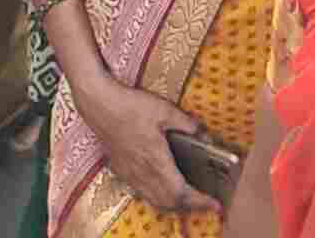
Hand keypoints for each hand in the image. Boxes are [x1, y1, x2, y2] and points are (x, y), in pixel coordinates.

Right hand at [72, 72, 205, 215]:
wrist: (100, 106)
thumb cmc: (131, 106)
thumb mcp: (165, 110)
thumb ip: (188, 124)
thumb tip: (205, 134)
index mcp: (155, 160)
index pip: (180, 193)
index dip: (199, 202)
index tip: (215, 204)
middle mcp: (142, 172)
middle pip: (169, 203)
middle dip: (191, 207)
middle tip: (207, 203)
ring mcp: (130, 174)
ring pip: (154, 201)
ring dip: (174, 205)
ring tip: (190, 200)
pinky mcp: (122, 170)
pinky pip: (142, 194)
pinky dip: (158, 199)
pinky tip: (165, 190)